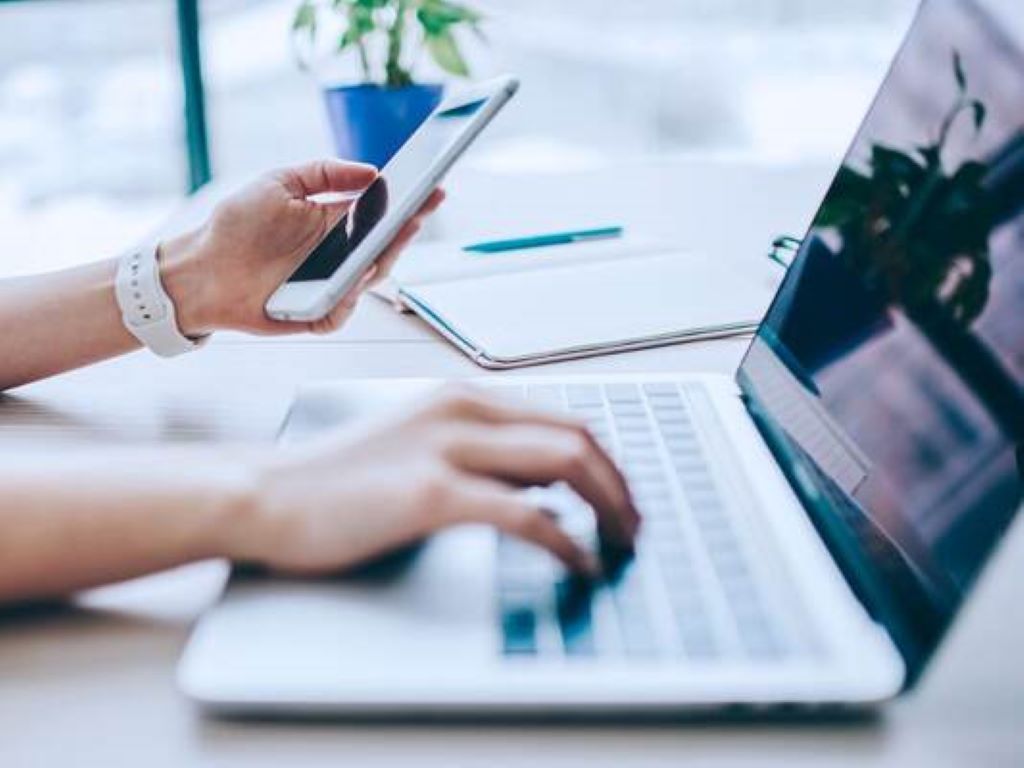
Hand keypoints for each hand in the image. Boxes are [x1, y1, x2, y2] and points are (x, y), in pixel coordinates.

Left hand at [159, 159, 443, 336]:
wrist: (201, 268)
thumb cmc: (237, 225)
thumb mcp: (278, 182)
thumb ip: (324, 173)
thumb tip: (371, 172)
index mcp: (336, 222)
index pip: (383, 212)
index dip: (410, 202)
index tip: (432, 187)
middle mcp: (340, 255)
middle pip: (386, 246)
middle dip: (406, 229)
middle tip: (419, 211)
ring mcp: (332, 285)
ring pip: (371, 278)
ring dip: (382, 259)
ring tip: (392, 237)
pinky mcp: (318, 313)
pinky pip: (343, 308)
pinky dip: (351, 296)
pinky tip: (354, 278)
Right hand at [230, 386, 639, 576]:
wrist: (268, 494)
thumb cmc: (338, 478)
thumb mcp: (420, 444)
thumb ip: (480, 451)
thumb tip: (544, 482)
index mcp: (464, 397)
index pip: (563, 418)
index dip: (607, 460)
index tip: (622, 496)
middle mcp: (464, 410)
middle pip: (577, 436)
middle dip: (621, 483)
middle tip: (635, 524)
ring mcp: (449, 447)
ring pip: (565, 463)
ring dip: (608, 507)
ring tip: (621, 543)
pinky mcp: (432, 492)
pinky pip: (526, 514)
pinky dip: (565, 541)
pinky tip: (577, 562)